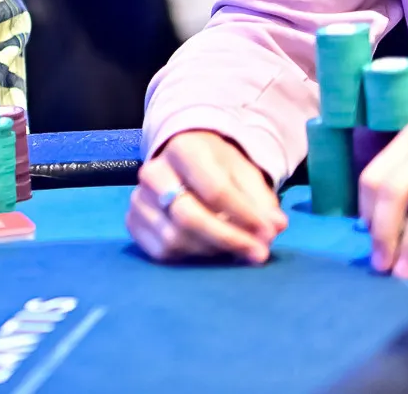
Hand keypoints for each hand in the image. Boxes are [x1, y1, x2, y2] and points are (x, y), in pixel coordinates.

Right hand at [127, 131, 287, 263]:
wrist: (183, 158)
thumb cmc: (217, 166)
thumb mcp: (243, 172)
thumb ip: (261, 199)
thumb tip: (276, 226)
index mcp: (183, 149)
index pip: (214, 189)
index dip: (245, 215)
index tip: (270, 233)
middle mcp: (153, 172)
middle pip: (188, 216)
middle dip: (228, 239)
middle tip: (258, 253)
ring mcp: (138, 198)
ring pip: (174, 238)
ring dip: (212, 250)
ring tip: (235, 249)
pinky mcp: (132, 221)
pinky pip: (160, 251)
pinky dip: (189, 257)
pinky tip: (209, 250)